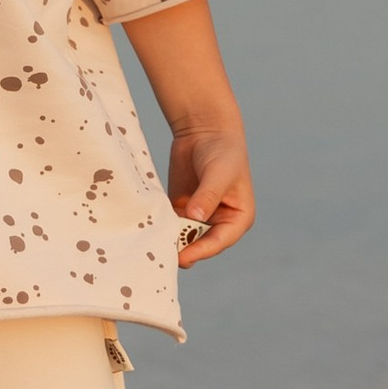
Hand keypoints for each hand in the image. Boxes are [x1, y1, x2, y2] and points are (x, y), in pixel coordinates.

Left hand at [166, 126, 254, 265]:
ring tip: (154, 244)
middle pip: (200, 244)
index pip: (220, 241)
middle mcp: (219, 223)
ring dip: (171, 241)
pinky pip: (171, 225)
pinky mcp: (181, 210)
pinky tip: (149, 229)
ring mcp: (199, 218)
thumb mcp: (218, 173)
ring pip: (184, 238)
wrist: (205, 131)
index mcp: (238, 219)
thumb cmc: (222, 151)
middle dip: (184, 249)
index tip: (183, 256)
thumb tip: (195, 217)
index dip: (201, 250)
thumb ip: (207, 195)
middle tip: (163, 254)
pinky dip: (162, 228)